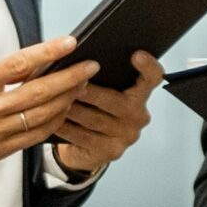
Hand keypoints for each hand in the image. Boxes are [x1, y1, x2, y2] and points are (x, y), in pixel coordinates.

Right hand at [0, 37, 97, 179]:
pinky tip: (66, 108)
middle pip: (39, 91)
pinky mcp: (1, 150)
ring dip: (68, 98)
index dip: (48, 52)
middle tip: (91, 66)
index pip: (18, 64)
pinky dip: (56, 120)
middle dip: (70, 77)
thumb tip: (31, 63)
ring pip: (43, 114)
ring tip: (83, 84)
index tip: (70, 43)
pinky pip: (37, 135)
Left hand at [53, 52, 165, 174]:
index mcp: (140, 94)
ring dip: (74, 109)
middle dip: (92, 93)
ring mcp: (126, 136)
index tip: (137, 55)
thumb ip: (98, 75)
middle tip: (75, 83)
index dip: (148, 67)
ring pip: (96, 120)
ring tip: (57, 99)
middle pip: (118, 102)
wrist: (87, 148)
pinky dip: (67, 128)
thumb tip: (79, 58)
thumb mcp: (101, 90)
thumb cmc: (94, 110)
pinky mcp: (111, 151)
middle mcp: (138, 116)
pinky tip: (54, 120)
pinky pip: (84, 137)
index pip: (152, 78)